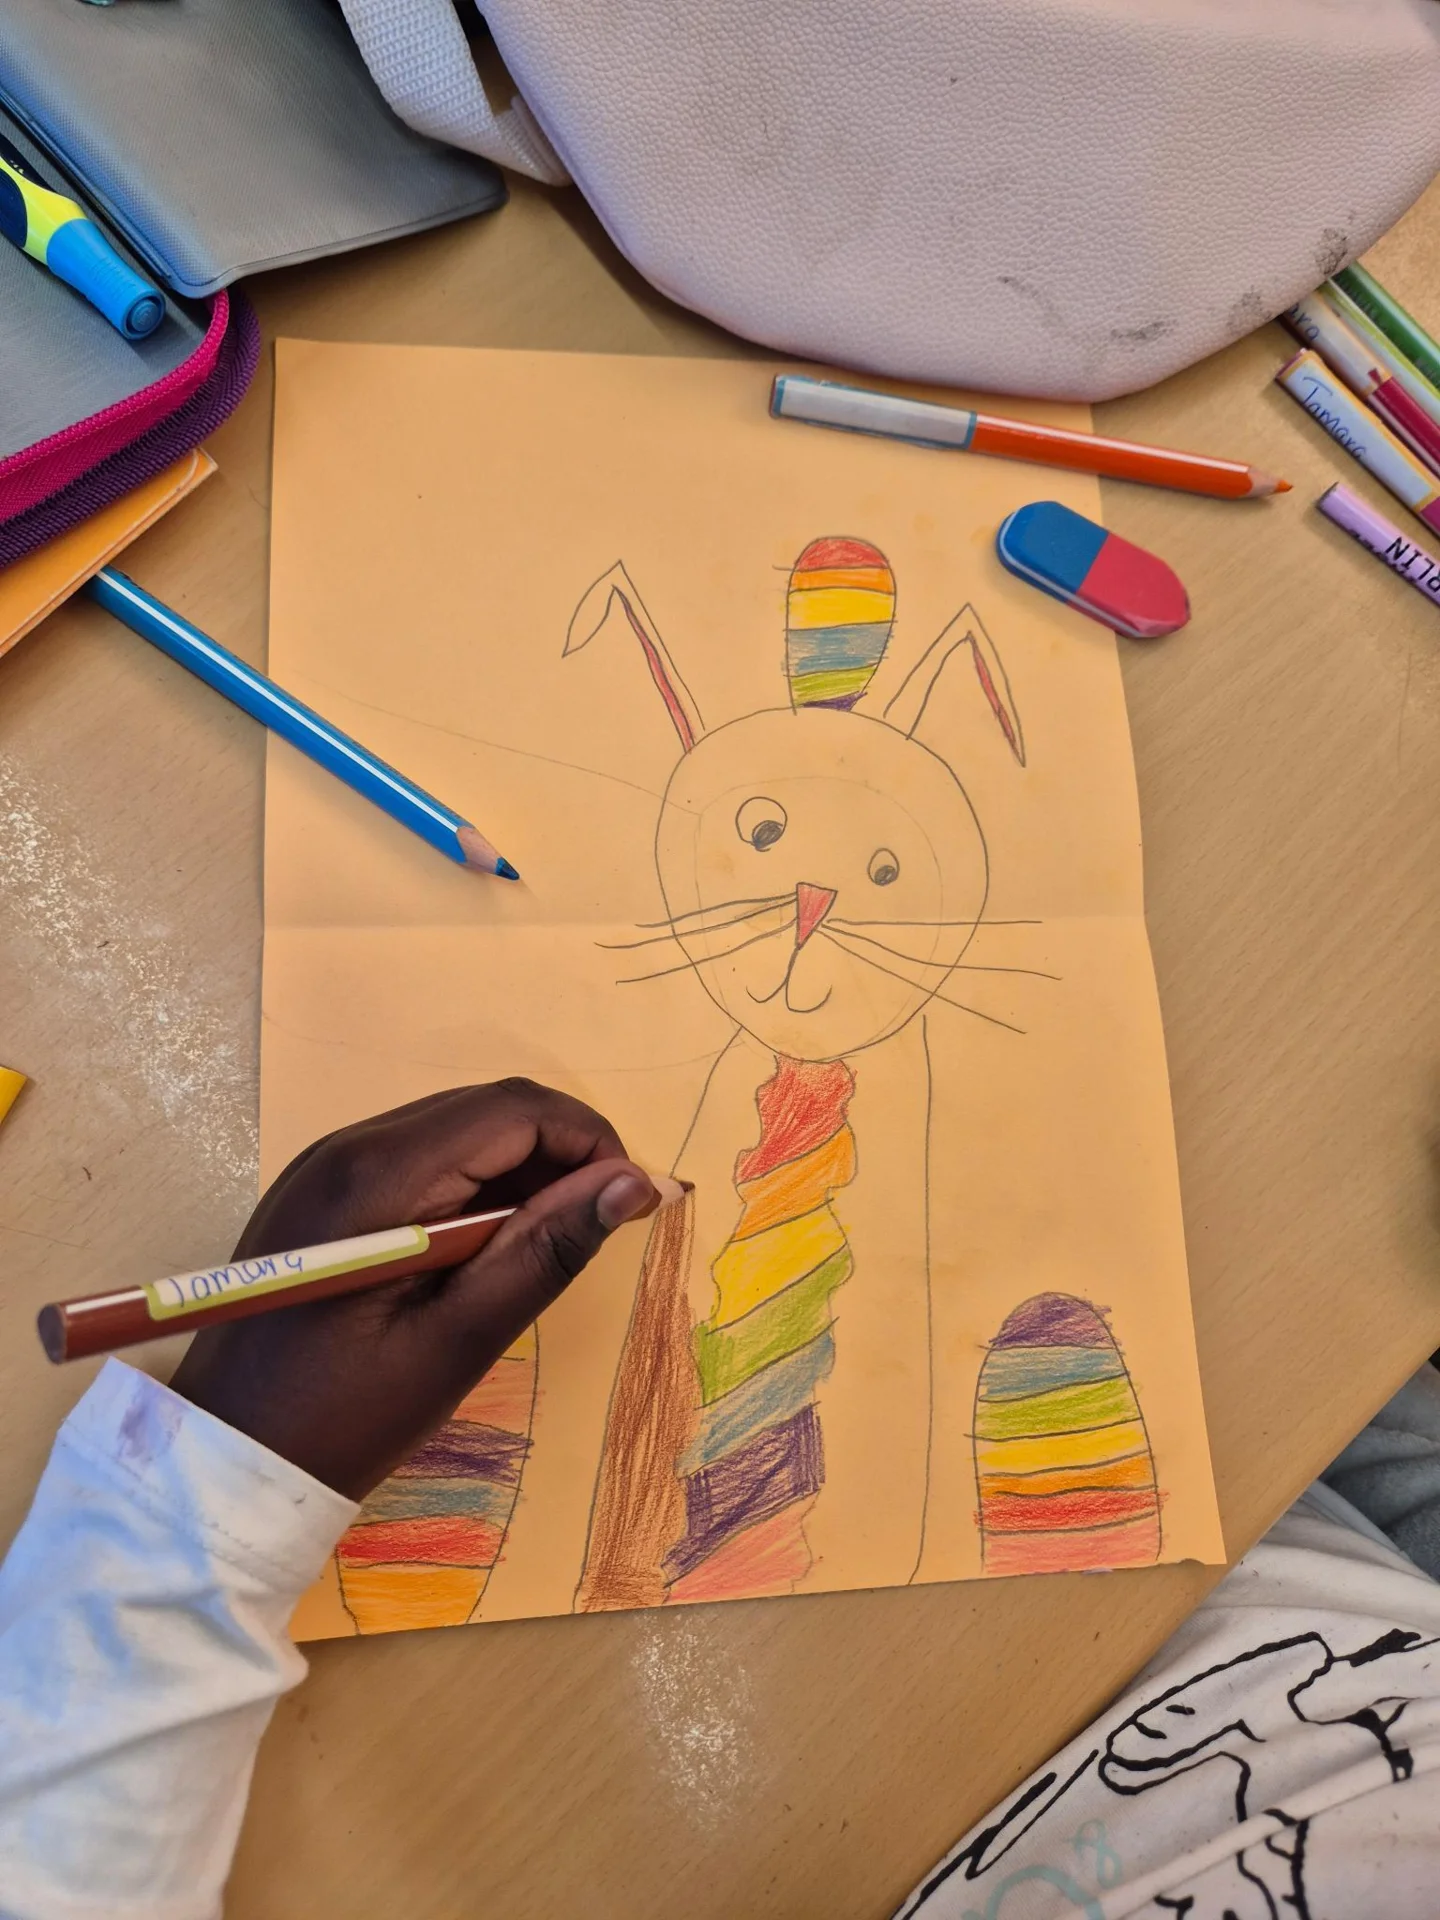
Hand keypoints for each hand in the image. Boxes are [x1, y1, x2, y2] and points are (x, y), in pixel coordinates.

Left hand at [168, 1081, 660, 1498]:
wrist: (225, 1460)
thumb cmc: (343, 1417)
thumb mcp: (457, 1342)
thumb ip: (545, 1252)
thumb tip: (632, 1184)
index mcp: (379, 1177)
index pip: (512, 1110)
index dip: (589, 1140)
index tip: (632, 1203)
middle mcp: (348, 1147)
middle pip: (486, 1109)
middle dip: (561, 1152)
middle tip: (599, 1229)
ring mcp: (328, 1165)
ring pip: (457, 1129)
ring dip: (520, 1170)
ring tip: (549, 1247)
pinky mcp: (322, 1192)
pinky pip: (421, 1158)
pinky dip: (474, 1186)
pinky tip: (490, 1249)